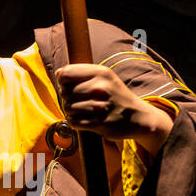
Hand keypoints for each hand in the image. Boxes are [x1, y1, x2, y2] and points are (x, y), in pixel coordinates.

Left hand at [55, 64, 171, 147]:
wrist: (137, 117)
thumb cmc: (116, 95)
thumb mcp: (105, 78)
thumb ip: (82, 73)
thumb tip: (58, 73)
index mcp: (101, 73)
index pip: (65, 74)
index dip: (63, 81)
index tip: (69, 86)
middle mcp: (101, 88)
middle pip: (64, 91)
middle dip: (67, 98)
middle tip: (78, 101)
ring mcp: (100, 106)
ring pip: (68, 108)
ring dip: (71, 111)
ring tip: (81, 111)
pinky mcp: (100, 123)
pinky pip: (74, 122)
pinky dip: (75, 122)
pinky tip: (83, 120)